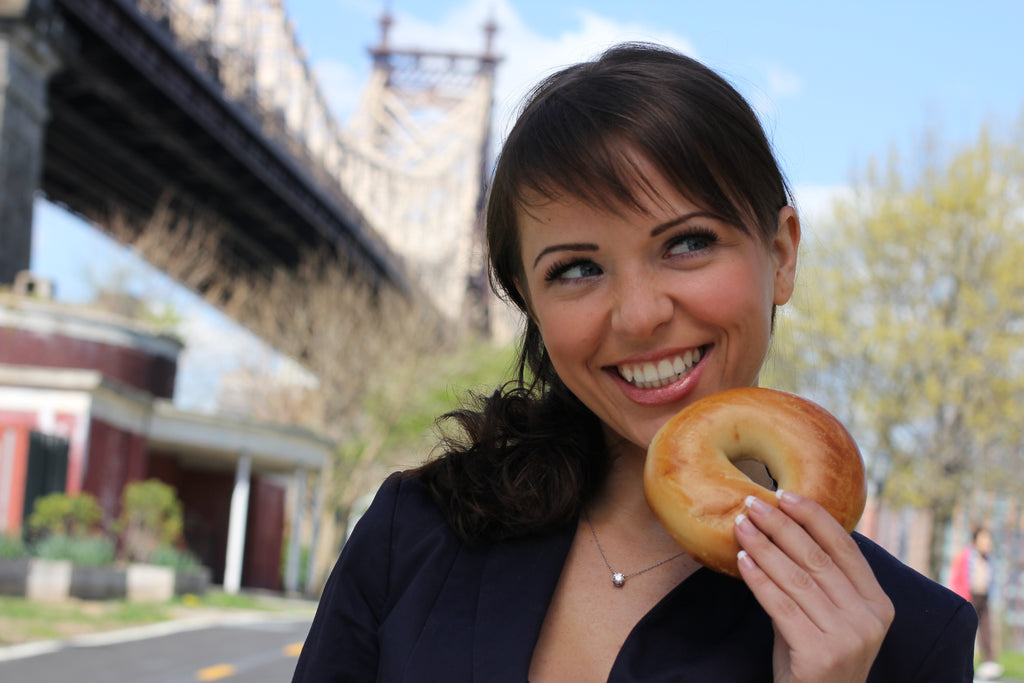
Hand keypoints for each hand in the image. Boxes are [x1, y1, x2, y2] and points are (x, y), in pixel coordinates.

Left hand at [733, 490, 893, 682]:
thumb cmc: (815, 661)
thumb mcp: (827, 618)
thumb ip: (815, 582)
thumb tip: (781, 531)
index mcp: (878, 604)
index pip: (845, 548)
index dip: (814, 517)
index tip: (784, 494)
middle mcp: (869, 619)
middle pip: (818, 559)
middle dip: (780, 526)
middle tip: (751, 504)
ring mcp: (848, 638)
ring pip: (797, 579)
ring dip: (764, 547)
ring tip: (740, 526)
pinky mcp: (820, 654)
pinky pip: (781, 606)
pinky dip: (759, 580)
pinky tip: (742, 560)